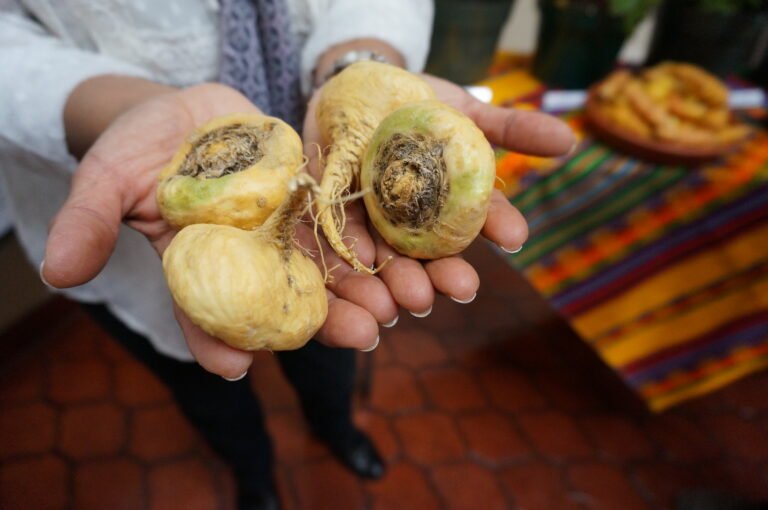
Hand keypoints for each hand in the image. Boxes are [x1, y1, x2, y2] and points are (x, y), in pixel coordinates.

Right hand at [42, 82, 395, 378]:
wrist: (188, 110)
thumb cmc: (140, 147)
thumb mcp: (106, 177)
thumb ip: (88, 220)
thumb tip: (56, 272)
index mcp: (200, 267)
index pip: (205, 314)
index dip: (216, 340)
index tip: (235, 367)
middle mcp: (249, 259)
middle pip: (288, 300)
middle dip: (329, 323)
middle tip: (364, 339)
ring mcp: (285, 231)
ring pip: (329, 270)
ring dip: (367, 290)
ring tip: (399, 308)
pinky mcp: (312, 199)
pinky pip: (344, 224)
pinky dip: (370, 240)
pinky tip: (398, 257)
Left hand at [302, 73, 575, 314]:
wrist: (349, 87)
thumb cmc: (413, 102)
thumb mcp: (461, 109)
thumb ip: (509, 127)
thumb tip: (568, 139)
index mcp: (446, 205)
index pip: (475, 220)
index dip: (496, 227)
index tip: (515, 236)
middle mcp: (409, 225)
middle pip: (427, 257)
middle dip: (443, 275)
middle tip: (461, 286)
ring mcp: (365, 226)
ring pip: (379, 264)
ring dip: (393, 287)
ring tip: (408, 302)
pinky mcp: (322, 221)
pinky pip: (327, 252)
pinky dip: (340, 277)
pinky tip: (356, 292)